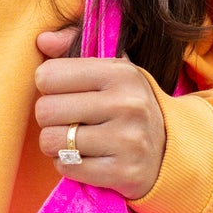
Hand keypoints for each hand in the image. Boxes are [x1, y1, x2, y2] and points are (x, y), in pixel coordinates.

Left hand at [34, 27, 166, 200]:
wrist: (169, 149)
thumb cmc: (127, 103)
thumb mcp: (111, 68)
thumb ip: (74, 45)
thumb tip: (43, 40)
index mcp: (120, 72)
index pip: (48, 76)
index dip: (48, 86)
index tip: (64, 92)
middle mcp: (126, 104)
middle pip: (45, 111)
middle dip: (49, 118)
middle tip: (69, 120)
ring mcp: (127, 140)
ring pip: (52, 141)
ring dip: (56, 144)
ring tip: (76, 139)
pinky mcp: (123, 172)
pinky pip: (67, 167)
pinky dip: (68, 164)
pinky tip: (87, 157)